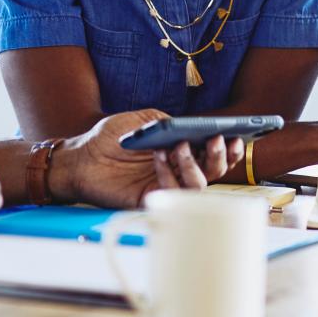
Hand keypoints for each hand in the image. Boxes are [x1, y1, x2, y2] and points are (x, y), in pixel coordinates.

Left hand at [51, 109, 244, 208]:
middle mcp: (177, 170)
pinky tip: (159, 156)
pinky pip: (171, 193)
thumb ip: (168, 120)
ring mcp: (166, 185)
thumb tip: (191, 128)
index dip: (228, 149)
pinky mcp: (151, 198)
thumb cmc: (110, 136)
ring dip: (194, 166)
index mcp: (180, 151)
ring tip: (181, 146)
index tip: (235, 136)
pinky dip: (169, 174)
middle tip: (215, 140)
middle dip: (219, 157)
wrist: (82, 155)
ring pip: (198, 186)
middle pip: (213, 172)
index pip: (212, 154)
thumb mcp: (143, 119)